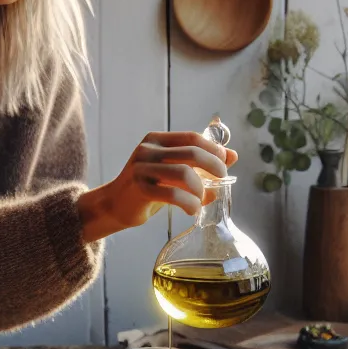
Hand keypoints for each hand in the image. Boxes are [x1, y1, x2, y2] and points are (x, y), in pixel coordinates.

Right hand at [76, 131, 239, 242]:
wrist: (114, 205)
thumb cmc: (148, 188)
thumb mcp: (173, 171)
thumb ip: (199, 163)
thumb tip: (233, 156)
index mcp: (157, 140)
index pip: (192, 137)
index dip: (214, 149)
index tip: (226, 163)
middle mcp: (148, 150)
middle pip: (192, 152)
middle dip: (214, 166)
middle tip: (221, 181)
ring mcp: (142, 168)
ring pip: (184, 173)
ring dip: (201, 189)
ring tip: (201, 200)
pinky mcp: (140, 188)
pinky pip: (173, 194)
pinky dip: (189, 203)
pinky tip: (193, 211)